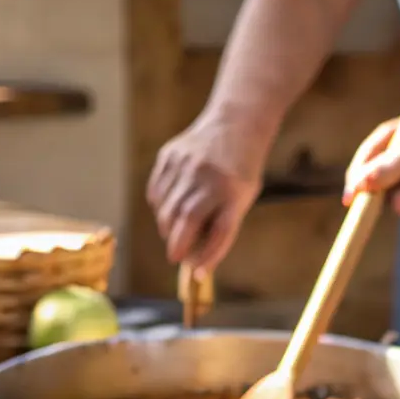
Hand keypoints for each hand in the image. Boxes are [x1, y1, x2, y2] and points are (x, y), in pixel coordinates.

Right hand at [147, 113, 265, 270]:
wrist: (234, 124)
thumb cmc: (240, 171)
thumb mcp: (243, 198)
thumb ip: (222, 225)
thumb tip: (196, 260)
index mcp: (235, 192)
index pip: (221, 231)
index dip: (208, 256)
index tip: (197, 274)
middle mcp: (209, 178)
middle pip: (186, 220)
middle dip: (177, 245)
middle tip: (175, 257)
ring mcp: (187, 164)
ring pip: (167, 208)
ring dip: (166, 228)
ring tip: (172, 234)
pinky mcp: (169, 156)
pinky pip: (156, 191)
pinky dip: (158, 207)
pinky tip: (166, 210)